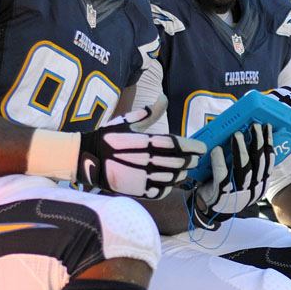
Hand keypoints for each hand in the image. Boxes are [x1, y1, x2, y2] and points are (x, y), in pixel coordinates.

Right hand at [78, 97, 205, 199]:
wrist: (88, 159)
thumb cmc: (108, 138)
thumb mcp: (127, 121)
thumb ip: (149, 113)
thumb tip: (164, 98)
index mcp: (147, 141)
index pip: (179, 145)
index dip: (194, 147)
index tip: (202, 148)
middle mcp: (148, 160)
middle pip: (181, 162)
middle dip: (191, 160)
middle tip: (194, 158)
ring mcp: (144, 177)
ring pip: (174, 178)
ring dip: (182, 173)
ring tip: (182, 169)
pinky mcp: (138, 190)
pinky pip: (162, 191)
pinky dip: (169, 186)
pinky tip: (168, 181)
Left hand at [188, 123, 273, 228]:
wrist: (210, 207)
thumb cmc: (227, 186)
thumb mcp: (243, 177)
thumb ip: (250, 163)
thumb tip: (251, 135)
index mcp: (261, 184)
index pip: (269, 161)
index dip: (269, 142)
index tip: (267, 127)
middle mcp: (254, 189)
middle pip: (259, 162)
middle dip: (258, 141)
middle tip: (254, 125)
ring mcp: (239, 193)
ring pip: (244, 168)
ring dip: (241, 149)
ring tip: (237, 134)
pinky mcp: (223, 194)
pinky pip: (222, 175)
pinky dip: (219, 161)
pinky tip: (217, 150)